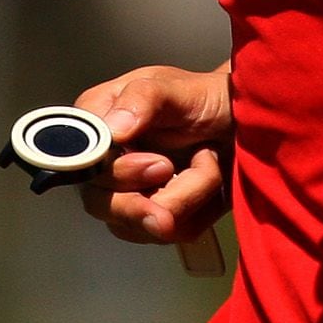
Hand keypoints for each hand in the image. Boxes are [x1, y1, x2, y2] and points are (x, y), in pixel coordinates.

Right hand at [72, 63, 231, 248]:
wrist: (240, 127)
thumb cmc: (205, 99)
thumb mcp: (178, 89)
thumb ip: (143, 100)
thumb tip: (113, 130)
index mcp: (99, 123)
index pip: (81, 161)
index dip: (114, 172)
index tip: (158, 166)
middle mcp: (104, 164)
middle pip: (100, 204)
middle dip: (147, 196)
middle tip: (177, 169)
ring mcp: (126, 196)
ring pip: (139, 224)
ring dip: (186, 195)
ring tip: (207, 160)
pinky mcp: (152, 219)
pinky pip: (166, 234)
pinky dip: (196, 211)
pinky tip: (207, 181)